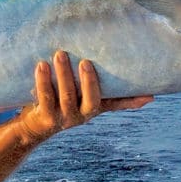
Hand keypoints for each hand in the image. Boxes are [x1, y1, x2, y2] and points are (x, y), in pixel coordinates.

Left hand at [17, 50, 152, 143]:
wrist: (32, 127)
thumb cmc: (61, 103)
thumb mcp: (83, 97)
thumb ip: (104, 91)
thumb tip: (142, 90)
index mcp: (93, 108)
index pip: (116, 104)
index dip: (131, 101)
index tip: (148, 94)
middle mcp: (81, 116)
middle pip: (90, 100)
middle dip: (89, 81)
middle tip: (86, 61)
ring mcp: (64, 119)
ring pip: (66, 96)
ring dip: (64, 75)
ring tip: (59, 54)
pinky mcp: (45, 118)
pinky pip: (45, 98)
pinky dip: (43, 81)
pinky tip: (41, 65)